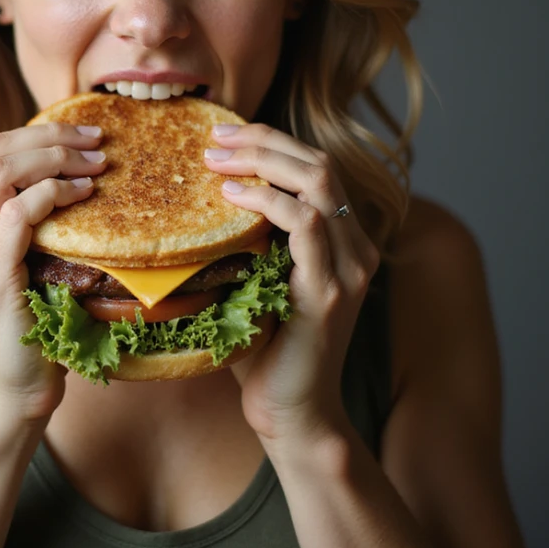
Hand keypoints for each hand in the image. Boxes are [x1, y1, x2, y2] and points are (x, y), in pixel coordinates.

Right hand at [0, 123, 107, 429]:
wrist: (6, 401)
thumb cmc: (28, 337)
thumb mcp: (23, 274)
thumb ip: (30, 234)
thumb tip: (76, 187)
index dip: (35, 134)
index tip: (81, 136)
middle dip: (48, 135)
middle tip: (96, 140)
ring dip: (54, 157)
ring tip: (96, 163)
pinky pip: (17, 214)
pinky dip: (53, 193)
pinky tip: (83, 194)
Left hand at [204, 124, 380, 442]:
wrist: (291, 411)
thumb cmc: (265, 347)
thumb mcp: (256, 279)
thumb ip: (246, 240)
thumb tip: (193, 199)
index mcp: (341, 238)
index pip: (315, 165)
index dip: (271, 141)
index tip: (223, 136)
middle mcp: (354, 245)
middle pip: (319, 161)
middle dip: (263, 141)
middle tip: (214, 139)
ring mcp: (348, 266)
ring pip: (318, 181)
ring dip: (262, 160)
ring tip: (216, 160)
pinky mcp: (329, 290)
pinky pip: (305, 224)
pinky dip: (267, 200)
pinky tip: (231, 198)